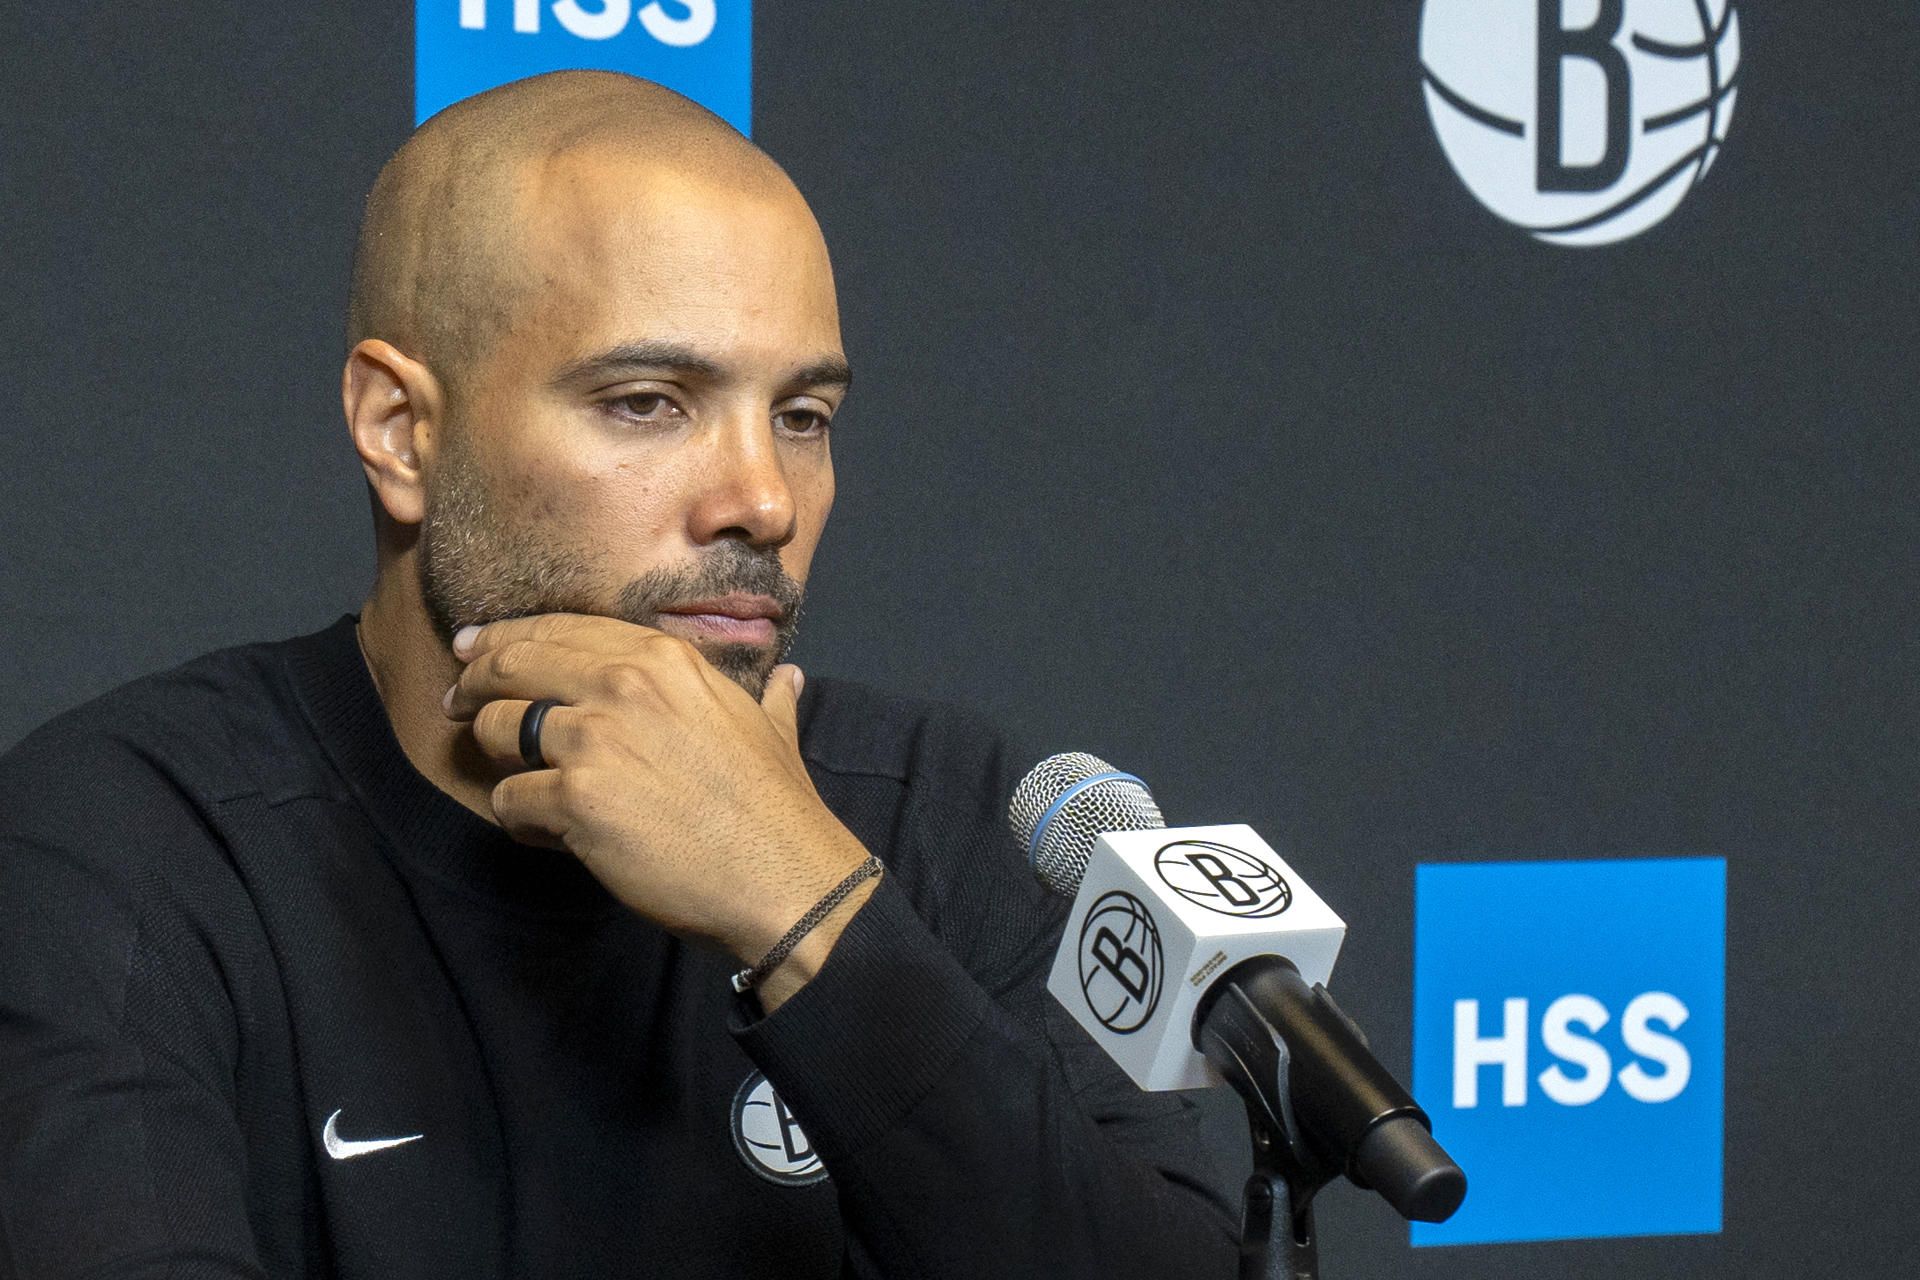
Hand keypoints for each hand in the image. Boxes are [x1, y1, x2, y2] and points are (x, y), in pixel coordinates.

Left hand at [443, 614, 875, 1000]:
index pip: (560, 628)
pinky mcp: (576, 799)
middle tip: (456, 702)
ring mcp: (596, 739)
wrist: (783, 874)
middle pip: (512, 664)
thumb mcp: (772, 729)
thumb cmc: (778, 807)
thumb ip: (768, 696)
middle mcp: (623, 684)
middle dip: (473, 682)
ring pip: (497, 727)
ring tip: (508, 776)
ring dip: (491, 754)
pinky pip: (509, 799)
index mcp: (663, 658)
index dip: (507, 638)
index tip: (475, 649)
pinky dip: (516, 818)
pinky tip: (541, 831)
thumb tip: (789, 681)